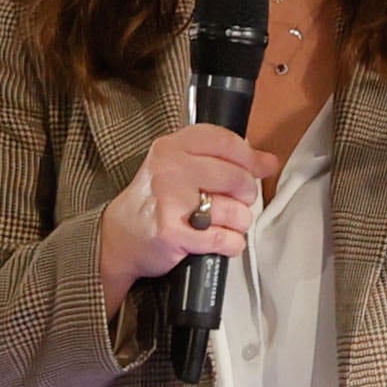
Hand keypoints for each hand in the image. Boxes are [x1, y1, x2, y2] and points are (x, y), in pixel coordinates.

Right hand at [100, 123, 269, 308]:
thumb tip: (267, 161)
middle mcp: (170, 170)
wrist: (119, 238)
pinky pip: (224, 239)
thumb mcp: (178, 167)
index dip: (250, 157)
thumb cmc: (154, 201)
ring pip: (235, 211)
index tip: (260, 167)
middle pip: (236, 177)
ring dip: (239, 222)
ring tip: (224, 223)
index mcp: (171, 148)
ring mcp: (171, 202)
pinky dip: (231, 244)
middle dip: (246, 194)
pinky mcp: (174, 234)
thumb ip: (220, 159)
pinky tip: (223, 241)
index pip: (225, 142)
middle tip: (237, 202)